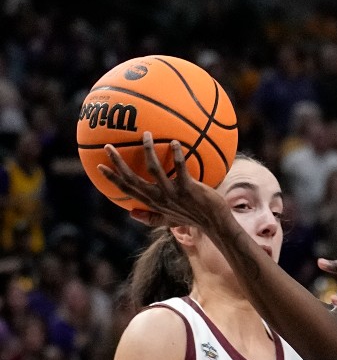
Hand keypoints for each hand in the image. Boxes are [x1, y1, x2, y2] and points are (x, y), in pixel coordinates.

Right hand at [98, 131, 226, 228]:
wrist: (215, 224)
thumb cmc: (193, 219)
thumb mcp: (169, 221)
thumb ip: (150, 218)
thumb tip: (130, 213)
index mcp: (153, 202)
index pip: (127, 190)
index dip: (111, 178)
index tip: (99, 165)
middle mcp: (159, 197)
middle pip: (132, 179)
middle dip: (118, 162)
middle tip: (109, 146)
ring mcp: (173, 193)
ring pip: (153, 169)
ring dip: (148, 150)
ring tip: (146, 135)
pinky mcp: (188, 188)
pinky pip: (180, 167)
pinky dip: (176, 154)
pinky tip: (175, 142)